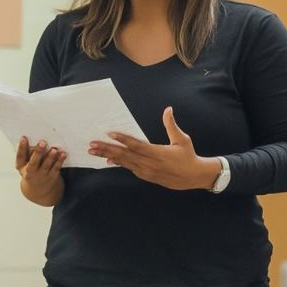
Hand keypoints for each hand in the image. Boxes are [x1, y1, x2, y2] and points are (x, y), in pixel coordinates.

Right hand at [16, 136, 65, 206]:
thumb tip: (30, 139)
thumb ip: (26, 152)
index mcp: (22, 167)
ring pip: (46, 165)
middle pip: (33, 162)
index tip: (23, 137)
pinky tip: (63, 153)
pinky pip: (56, 168)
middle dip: (38, 152)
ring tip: (54, 149)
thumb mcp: (24, 164)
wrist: (38, 189)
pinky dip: (60, 161)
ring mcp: (42, 175)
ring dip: (51, 157)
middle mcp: (31, 172)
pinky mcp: (52, 176)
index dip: (21, 147)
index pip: (20, 157)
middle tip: (42, 142)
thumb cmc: (30, 170)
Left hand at [90, 107, 222, 191]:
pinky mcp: (146, 176)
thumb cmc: (189, 156)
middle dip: (107, 149)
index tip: (109, 134)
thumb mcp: (182, 139)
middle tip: (92, 145)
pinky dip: (118, 163)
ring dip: (108, 156)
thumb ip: (171, 125)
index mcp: (158, 153)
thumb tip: (168, 109)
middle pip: (125, 155)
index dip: (122, 139)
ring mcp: (147, 172)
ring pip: (124, 163)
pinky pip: (129, 168)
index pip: (137, 145)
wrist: (194, 177)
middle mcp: (150, 164)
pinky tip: (108, 159)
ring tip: (94, 151)